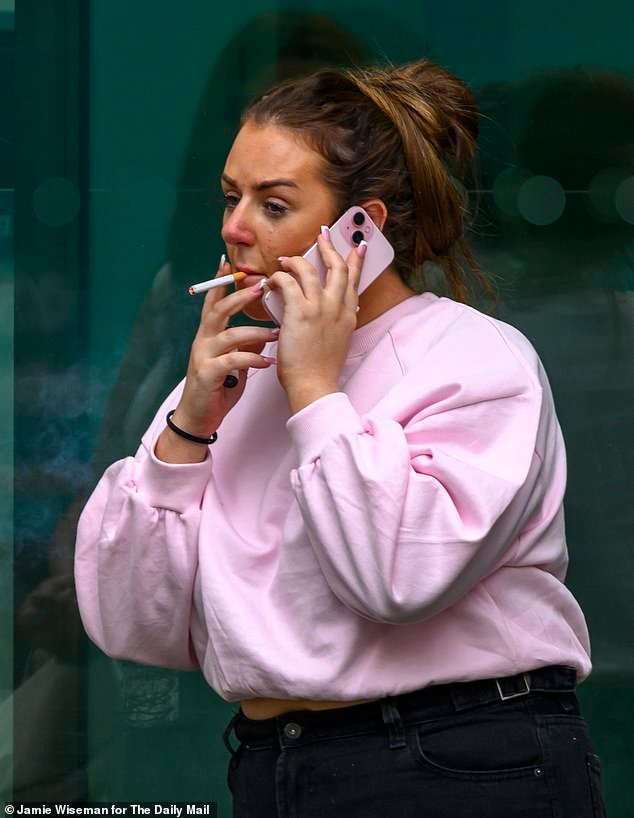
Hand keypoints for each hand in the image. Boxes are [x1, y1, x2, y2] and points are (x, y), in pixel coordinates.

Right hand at [156, 258, 277, 461]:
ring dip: (255, 331)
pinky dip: (253, 359)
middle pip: (218, 310)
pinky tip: (269, 362)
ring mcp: (203, 357)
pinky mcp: (207, 375)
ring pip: (228, 335)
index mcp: (209, 334)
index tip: (229, 261)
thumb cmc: (217, 388)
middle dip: (239, 296)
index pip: (213, 301)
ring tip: (277, 332)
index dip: (219, 281)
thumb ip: (244, 345)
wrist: (198, 419)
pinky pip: (232, 361)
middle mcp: (203, 341)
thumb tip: (264, 331)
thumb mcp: (233, 362)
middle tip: (261, 285)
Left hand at [266, 230, 364, 412]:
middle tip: (323, 234)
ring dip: (295, 260)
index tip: (358, 246)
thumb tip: (328, 311)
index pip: (354, 280)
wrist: (314, 385)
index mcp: (347, 316)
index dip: (357, 261)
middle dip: (330, 246)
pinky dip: (277, 278)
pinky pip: (287, 282)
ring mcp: (320, 308)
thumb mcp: (337, 342)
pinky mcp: (300, 312)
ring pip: (309, 269)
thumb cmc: (320, 370)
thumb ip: (335, 323)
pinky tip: (270, 282)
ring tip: (285, 260)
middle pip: (337, 267)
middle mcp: (337, 308)